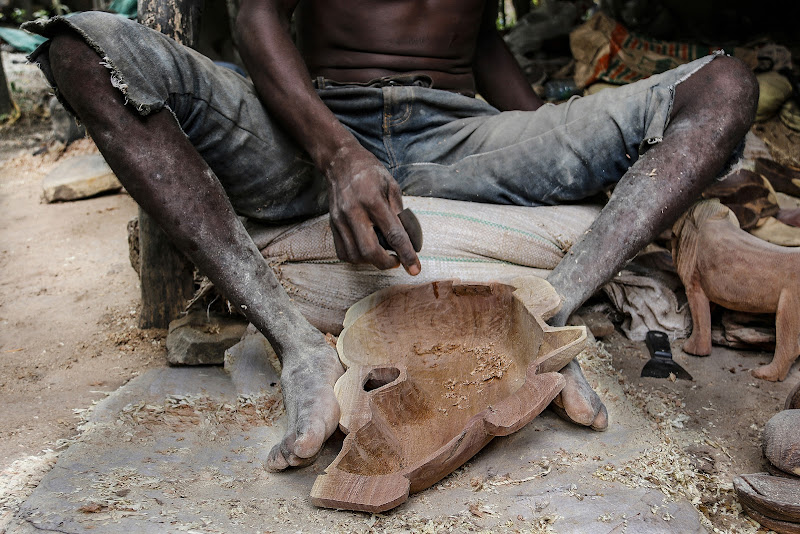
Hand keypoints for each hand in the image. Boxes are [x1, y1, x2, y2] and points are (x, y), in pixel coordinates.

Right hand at [325, 145, 420, 274]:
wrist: (340, 162)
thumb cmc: (370, 172)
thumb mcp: (392, 185)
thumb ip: (400, 212)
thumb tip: (410, 239)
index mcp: (373, 200)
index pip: (393, 234)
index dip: (406, 254)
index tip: (415, 269)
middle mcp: (353, 212)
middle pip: (369, 251)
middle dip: (387, 263)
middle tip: (397, 261)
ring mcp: (340, 220)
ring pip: (355, 255)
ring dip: (372, 262)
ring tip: (383, 255)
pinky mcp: (332, 225)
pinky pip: (342, 252)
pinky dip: (357, 258)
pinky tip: (366, 251)